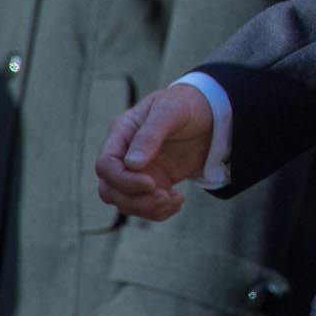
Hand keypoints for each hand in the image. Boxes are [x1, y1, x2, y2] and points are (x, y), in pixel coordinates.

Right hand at [94, 85, 213, 221]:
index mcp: (121, 134)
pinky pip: (146, 205)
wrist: (210, 113)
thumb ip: (150, 135)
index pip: (105, 165)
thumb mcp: (170, 111)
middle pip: (110, 189)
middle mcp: (124, 155)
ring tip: (175, 200)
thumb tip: (132, 164)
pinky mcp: (154, 182)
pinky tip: (178, 201)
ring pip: (125, 202)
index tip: (151, 183)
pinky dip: (159, 211)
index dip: (122, 179)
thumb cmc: (186, 104)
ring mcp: (138, 171)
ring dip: (147, 209)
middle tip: (164, 196)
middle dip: (134, 200)